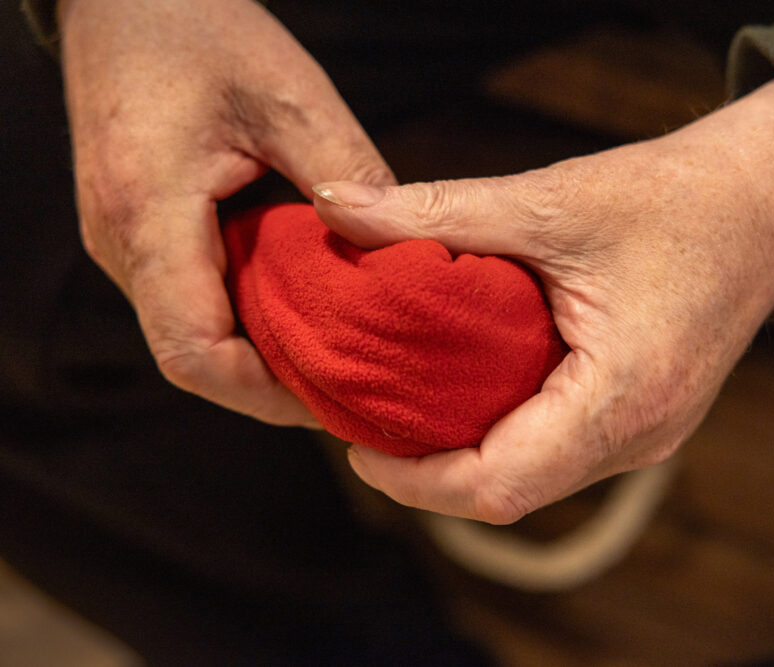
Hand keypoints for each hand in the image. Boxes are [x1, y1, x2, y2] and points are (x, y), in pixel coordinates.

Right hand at [59, 0, 393, 424]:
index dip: (266, 393)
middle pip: (195, 356)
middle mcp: (120, 241)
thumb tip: (397, 251)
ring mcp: (120, 240)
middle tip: (352, 382)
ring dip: (259, 351)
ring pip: (191, 332)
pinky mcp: (135, 231)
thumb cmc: (200, 29)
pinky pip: (188, 298)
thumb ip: (347, 175)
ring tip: (335, 349)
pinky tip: (297, 304)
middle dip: (272, 383)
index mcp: (149, 212)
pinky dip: (243, 315)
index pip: (196, 352)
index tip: (334, 395)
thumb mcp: (292, 96)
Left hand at [314, 78, 773, 522]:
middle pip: (509, 491)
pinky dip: (502, 436)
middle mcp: (639, 437)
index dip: (415, 481)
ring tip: (400, 407)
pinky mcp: (644, 420)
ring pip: (532, 478)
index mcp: (621, 397)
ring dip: (463, 456)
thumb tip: (335, 203)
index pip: (498, 485)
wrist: (769, 203)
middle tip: (362, 418)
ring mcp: (647, 436)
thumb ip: (435, 208)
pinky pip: (558, 454)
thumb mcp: (548, 199)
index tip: (354, 443)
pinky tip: (462, 395)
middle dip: (427, 471)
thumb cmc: (674, 199)